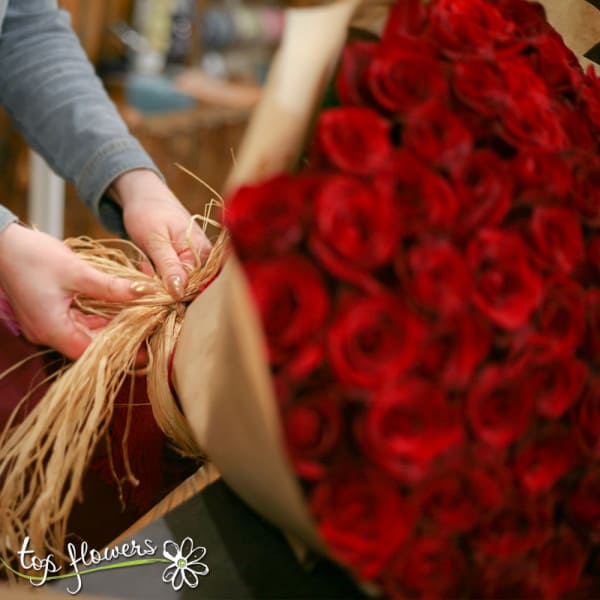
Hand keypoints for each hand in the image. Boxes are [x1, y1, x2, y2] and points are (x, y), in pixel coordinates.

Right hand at [0, 223, 148, 359]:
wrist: (0, 243)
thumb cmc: (32, 256)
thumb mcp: (77, 271)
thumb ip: (110, 286)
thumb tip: (143, 293)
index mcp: (52, 329)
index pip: (92, 353)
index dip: (121, 352)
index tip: (147, 350)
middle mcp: (48, 333)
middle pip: (92, 345)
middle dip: (121, 338)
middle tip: (150, 332)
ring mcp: (48, 324)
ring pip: (88, 333)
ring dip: (113, 325)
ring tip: (142, 320)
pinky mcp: (50, 313)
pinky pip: (80, 321)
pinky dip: (100, 316)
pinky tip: (121, 308)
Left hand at [110, 170, 211, 298]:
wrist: (144, 196)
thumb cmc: (148, 212)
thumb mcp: (155, 240)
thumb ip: (168, 267)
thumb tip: (179, 293)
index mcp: (203, 252)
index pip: (192, 286)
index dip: (169, 290)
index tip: (149, 283)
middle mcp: (205, 258)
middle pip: (187, 287)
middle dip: (163, 285)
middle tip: (145, 269)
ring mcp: (197, 260)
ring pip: (178, 284)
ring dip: (158, 280)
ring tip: (146, 262)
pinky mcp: (186, 261)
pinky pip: (174, 278)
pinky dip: (159, 275)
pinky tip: (149, 263)